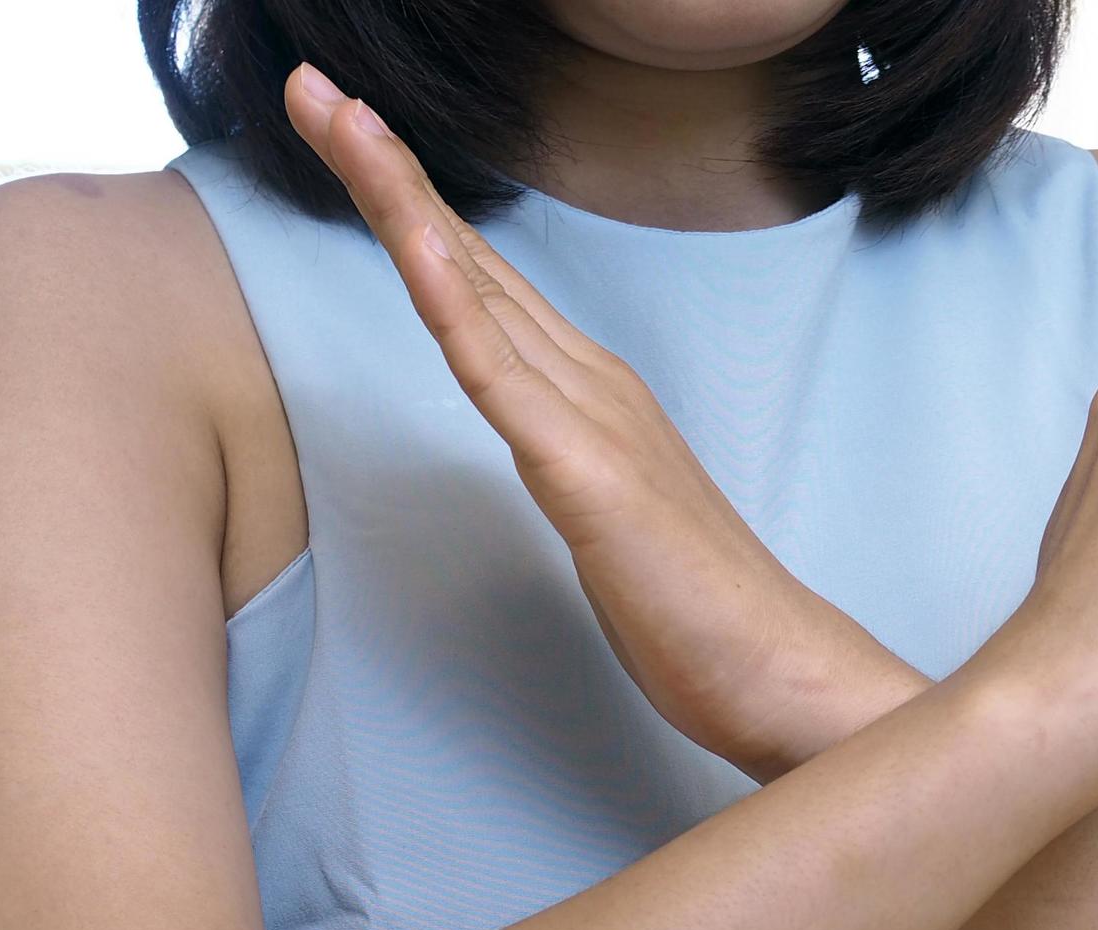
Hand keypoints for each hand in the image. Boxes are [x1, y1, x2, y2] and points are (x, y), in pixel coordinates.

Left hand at [283, 65, 918, 779]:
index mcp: (591, 395)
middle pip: (467, 257)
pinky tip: (413, 242)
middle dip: (384, 169)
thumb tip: (546, 464)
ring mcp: (593, 419)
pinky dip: (452, 299)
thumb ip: (573, 476)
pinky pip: (502, 374)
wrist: (782, 672)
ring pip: (474, 290)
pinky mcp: (589, 473)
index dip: (411, 205)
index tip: (348, 138)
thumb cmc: (702, 619)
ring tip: (341, 119)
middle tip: (315, 90)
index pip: (481, 283)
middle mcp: (591, 382)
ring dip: (402, 199)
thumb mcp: (611, 529)